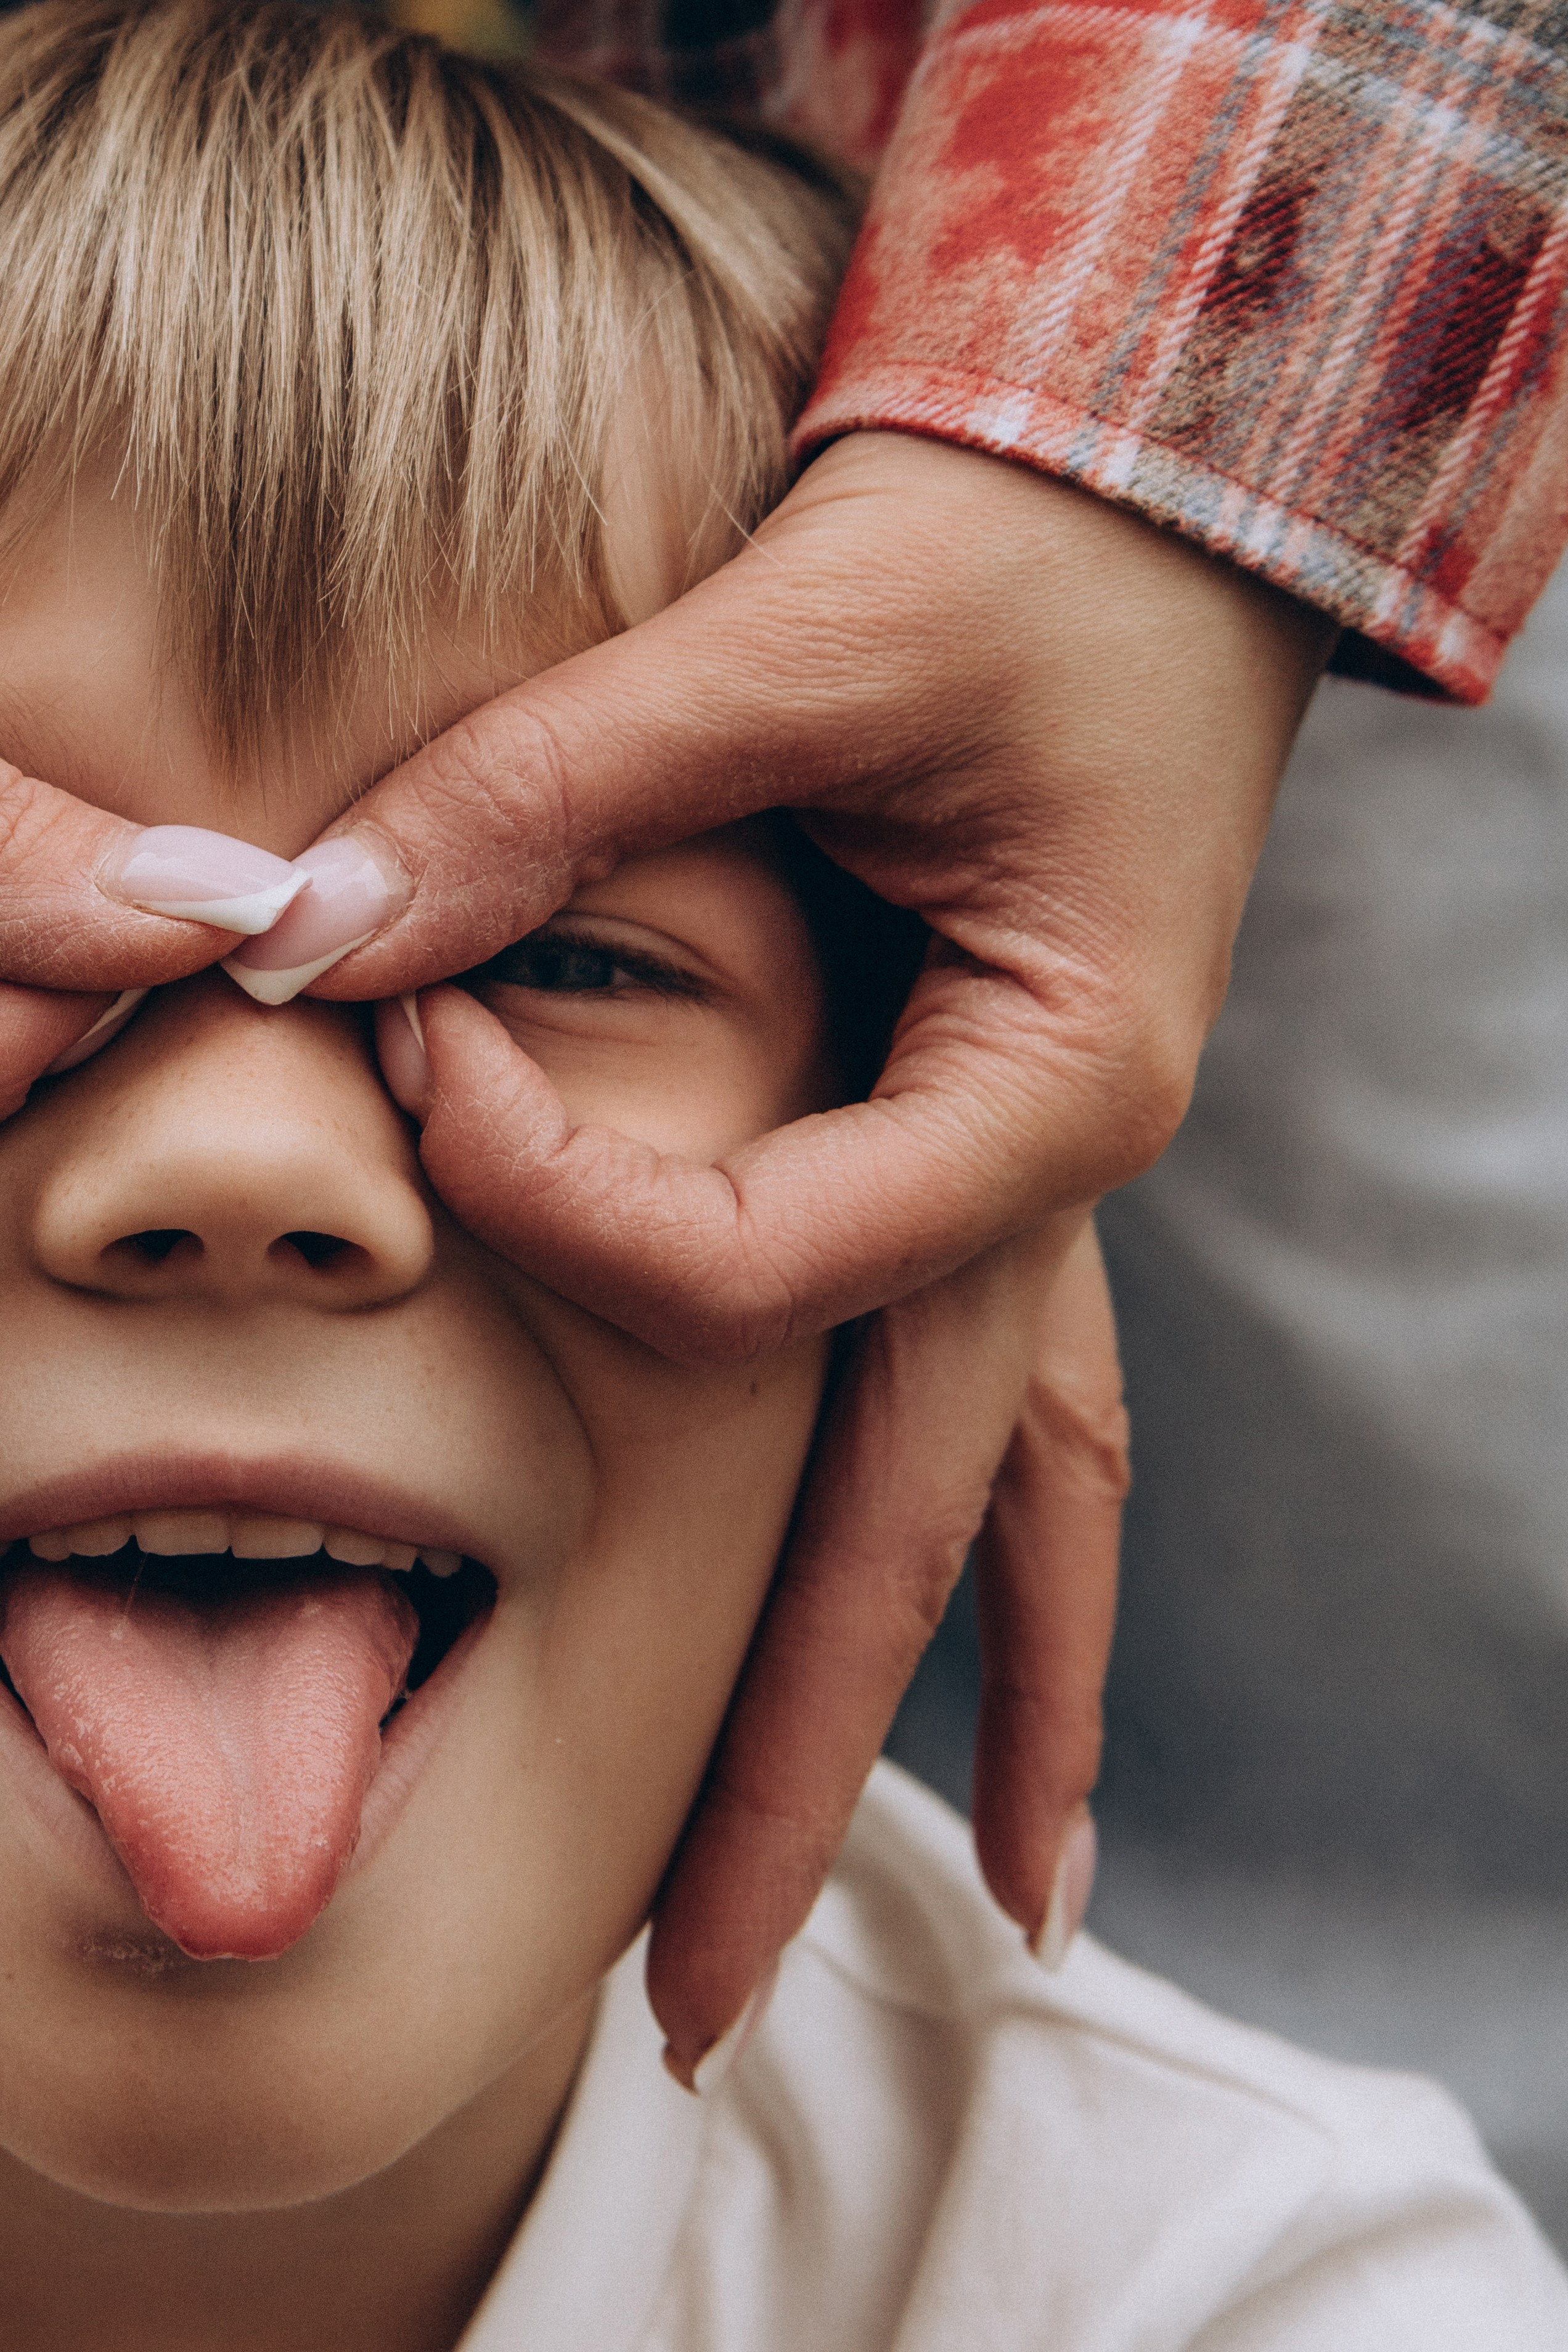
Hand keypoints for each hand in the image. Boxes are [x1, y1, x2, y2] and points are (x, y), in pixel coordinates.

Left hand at [0, 430, 1330, 2071]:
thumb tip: (311, 933)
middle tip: (678, 1994)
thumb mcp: (794, 640)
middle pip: (915, 1528)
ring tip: (892, 1928)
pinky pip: (1025, 1418)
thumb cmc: (1011, 539)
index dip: (556, 1196)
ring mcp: (1040, 1190)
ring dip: (934, 1725)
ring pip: (997, 1516)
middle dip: (792, 1764)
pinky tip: (1030, 1740)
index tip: (416, 1049)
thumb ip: (551, 792)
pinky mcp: (999, 1159)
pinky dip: (1020, 1586)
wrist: (1152, 485)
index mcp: (1039, 1083)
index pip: (755, 1263)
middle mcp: (1057, 1177)